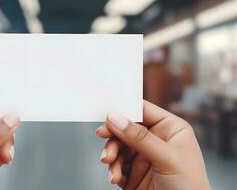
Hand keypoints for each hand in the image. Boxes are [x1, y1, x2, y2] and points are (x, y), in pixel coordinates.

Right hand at [96, 101, 210, 189]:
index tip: (106, 114)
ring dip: (111, 155)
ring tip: (111, 166)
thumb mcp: (166, 157)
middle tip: (102, 136)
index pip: (143, 111)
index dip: (124, 110)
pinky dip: (113, 170)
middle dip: (114, 136)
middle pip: (125, 128)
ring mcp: (143, 156)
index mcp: (169, 129)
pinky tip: (115, 178)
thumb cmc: (190, 187)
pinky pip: (116, 165)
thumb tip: (116, 118)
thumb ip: (140, 137)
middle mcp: (155, 140)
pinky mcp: (133, 172)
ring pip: (118, 147)